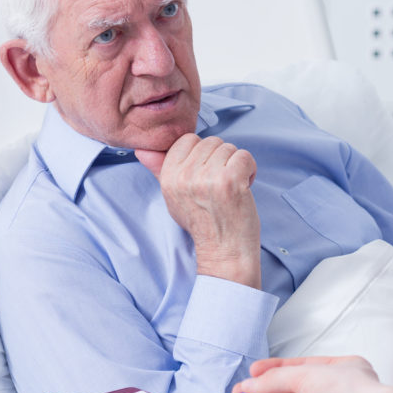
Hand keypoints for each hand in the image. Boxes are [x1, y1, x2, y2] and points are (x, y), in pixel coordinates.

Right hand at [136, 135, 260, 287]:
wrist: (224, 252)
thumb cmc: (203, 223)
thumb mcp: (174, 197)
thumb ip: (160, 171)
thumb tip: (142, 150)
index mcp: (169, 177)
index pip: (187, 140)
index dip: (203, 153)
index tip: (208, 173)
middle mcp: (184, 176)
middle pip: (211, 141)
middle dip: (222, 159)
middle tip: (222, 183)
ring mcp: (208, 178)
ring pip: (229, 148)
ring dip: (236, 165)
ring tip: (232, 187)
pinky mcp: (230, 181)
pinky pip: (245, 156)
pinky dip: (250, 169)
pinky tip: (245, 186)